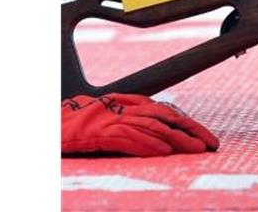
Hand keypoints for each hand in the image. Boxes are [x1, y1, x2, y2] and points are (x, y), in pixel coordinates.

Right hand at [62, 93, 218, 156]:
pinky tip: (163, 153)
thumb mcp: (110, 126)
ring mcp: (110, 119)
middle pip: (166, 117)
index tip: (210, 140)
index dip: (191, 125)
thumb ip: (134, 129)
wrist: (45, 127)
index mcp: (129, 104)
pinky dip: (147, 145)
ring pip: (151, 126)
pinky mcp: (97, 132)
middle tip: (212, 145)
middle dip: (191, 131)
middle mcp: (123, 108)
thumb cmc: (78, 128)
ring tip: (196, 150)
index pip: (168, 112)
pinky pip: (127, 138)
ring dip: (176, 139)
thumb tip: (162, 144)